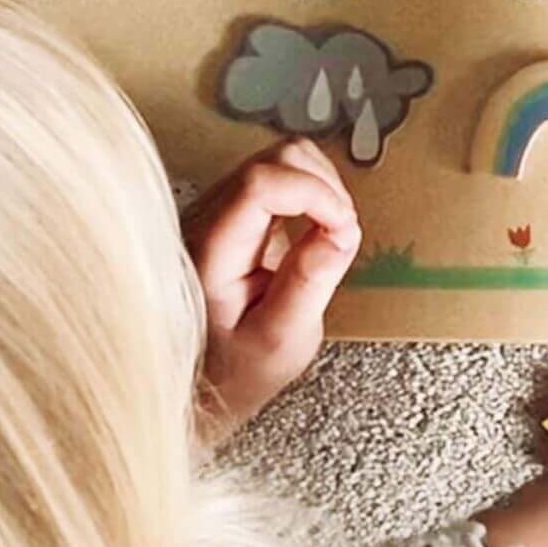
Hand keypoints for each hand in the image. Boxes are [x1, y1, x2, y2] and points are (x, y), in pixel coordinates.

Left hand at [182, 138, 360, 424]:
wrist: (201, 386)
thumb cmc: (235, 372)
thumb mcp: (282, 342)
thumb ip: (309, 283)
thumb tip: (342, 231)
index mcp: (211, 252)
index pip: (261, 184)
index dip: (316, 193)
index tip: (346, 229)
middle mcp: (205, 220)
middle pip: (273, 161)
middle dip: (324, 187)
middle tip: (344, 234)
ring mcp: (216, 211)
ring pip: (279, 159)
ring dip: (322, 185)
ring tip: (335, 231)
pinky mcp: (232, 211)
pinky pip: (280, 176)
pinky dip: (313, 191)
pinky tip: (320, 227)